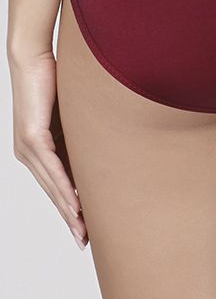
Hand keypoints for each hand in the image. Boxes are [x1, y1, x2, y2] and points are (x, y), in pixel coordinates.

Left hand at [8, 49, 87, 249]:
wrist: (33, 57)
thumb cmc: (54, 80)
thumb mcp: (72, 114)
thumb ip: (82, 132)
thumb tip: (104, 143)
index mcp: (37, 149)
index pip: (56, 185)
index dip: (70, 207)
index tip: (84, 228)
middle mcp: (28, 153)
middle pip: (52, 192)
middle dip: (69, 218)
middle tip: (84, 241)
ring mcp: (28, 147)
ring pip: (51, 186)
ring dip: (68, 210)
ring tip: (82, 230)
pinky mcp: (32, 137)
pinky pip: (52, 169)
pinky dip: (63, 189)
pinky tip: (74, 205)